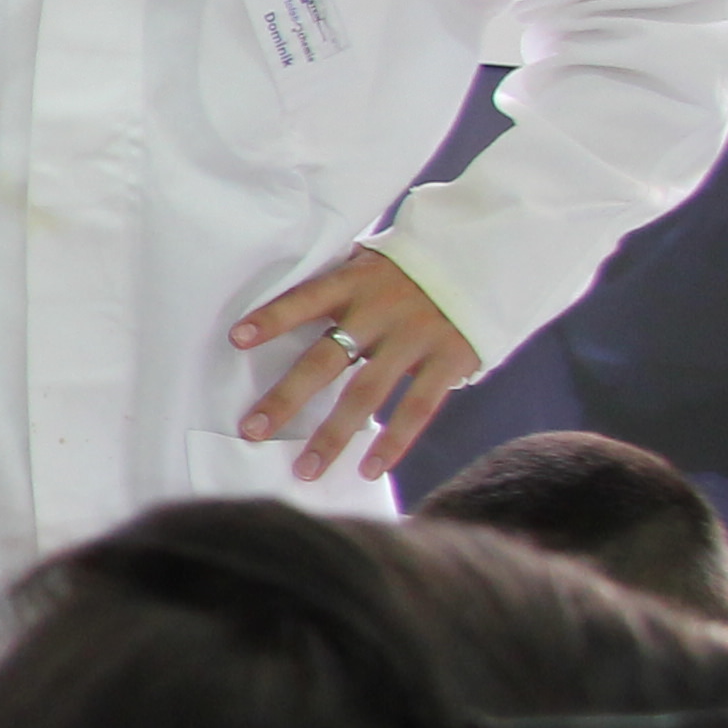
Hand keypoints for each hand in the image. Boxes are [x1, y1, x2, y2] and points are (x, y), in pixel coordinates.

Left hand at [232, 247, 481, 484]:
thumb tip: (285, 311)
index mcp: (357, 281)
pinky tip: (368, 469)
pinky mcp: (449, 359)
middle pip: (325, 358)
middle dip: (286, 398)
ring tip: (305, 470)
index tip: (236, 339)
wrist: (490, 257)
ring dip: (333, 435)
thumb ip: (339, 286)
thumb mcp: (374, 262)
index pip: (306, 298)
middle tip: (252, 431)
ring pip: (366, 393)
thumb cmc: (413, 269)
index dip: (273, 317)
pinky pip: (416, 408)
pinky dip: (392, 442)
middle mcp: (382, 310)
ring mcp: (416, 336)